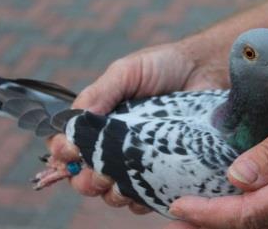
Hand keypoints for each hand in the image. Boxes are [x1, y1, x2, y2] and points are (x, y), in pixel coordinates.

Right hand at [46, 41, 229, 212]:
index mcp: (100, 121)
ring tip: (117, 181)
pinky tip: (142, 192)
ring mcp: (140, 160)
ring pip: (112, 192)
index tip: (68, 151)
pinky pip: (145, 197)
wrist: (205, 70)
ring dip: (109, 193)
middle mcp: (116, 144)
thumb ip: (100, 92)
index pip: (70, 144)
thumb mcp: (126, 71)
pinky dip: (138, 200)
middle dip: (84, 179)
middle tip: (96, 172)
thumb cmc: (163, 66)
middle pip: (86, 175)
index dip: (63, 152)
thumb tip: (75, 120)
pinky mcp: (163, 171)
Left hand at [167, 83, 267, 227]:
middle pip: (248, 225)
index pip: (249, 212)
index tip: (177, 207)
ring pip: (255, 222)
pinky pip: (264, 212)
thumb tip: (236, 178)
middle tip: (170, 220)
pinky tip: (219, 203)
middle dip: (206, 224)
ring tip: (185, 217)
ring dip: (219, 220)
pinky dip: (237, 211)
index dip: (210, 213)